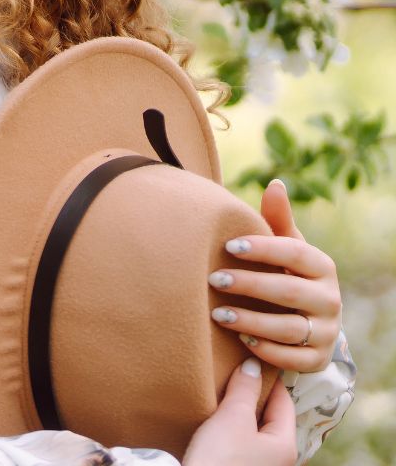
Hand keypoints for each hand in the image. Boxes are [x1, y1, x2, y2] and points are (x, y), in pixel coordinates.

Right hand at [182, 357, 295, 465]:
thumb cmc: (220, 458)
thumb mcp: (233, 418)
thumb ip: (244, 390)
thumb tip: (254, 366)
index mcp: (285, 445)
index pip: (284, 402)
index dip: (270, 379)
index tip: (256, 360)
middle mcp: (278, 458)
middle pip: (270, 417)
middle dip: (254, 396)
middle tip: (237, 373)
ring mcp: (258, 465)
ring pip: (254, 431)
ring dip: (241, 412)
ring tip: (223, 393)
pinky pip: (240, 443)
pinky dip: (231, 428)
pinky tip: (215, 421)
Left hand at [209, 178, 343, 374]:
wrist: (306, 321)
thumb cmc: (286, 274)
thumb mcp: (285, 247)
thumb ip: (277, 220)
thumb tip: (274, 184)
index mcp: (322, 267)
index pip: (295, 254)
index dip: (263, 249)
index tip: (228, 246)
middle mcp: (330, 300)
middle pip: (289, 292)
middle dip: (250, 285)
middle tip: (214, 279)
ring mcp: (326, 332)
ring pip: (289, 328)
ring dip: (252, 321)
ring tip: (218, 313)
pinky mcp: (317, 360)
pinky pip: (294, 359)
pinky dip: (268, 351)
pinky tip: (241, 341)